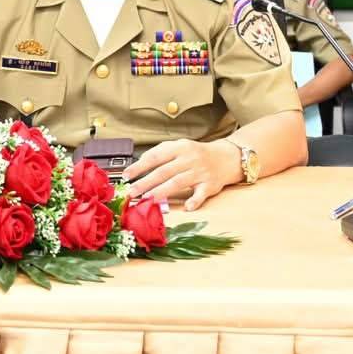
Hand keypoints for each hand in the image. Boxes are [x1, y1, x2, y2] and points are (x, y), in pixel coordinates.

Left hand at [123, 138, 238, 210]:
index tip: (126, 175)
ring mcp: (200, 172)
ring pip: (178, 182)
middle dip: (145, 182)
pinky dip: (194, 200)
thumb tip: (140, 163)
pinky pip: (201, 194)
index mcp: (179, 148)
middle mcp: (189, 159)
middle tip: (131, 191)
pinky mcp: (210, 185)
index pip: (155, 156)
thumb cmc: (197, 153)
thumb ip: (161, 153)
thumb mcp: (180, 146)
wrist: (226, 157)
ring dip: (162, 191)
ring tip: (148, 199)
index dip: (139, 166)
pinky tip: (187, 207)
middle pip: (164, 171)